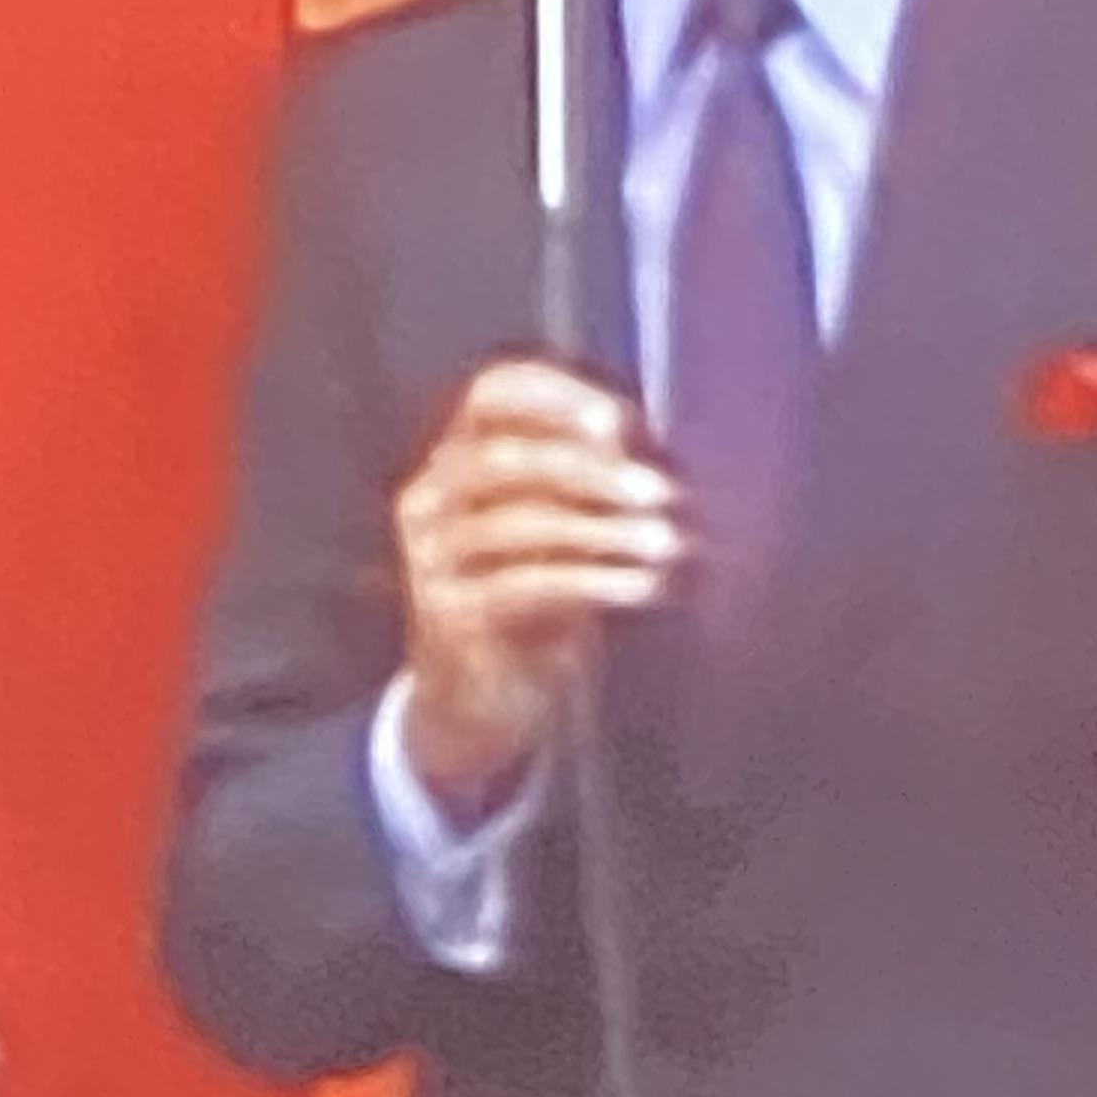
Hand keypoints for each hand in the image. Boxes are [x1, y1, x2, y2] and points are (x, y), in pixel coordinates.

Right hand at [395, 357, 687, 800]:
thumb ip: (589, 481)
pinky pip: (526, 585)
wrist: (480, 701)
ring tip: (667, 544)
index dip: (553, 395)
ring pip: (520, 522)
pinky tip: (643, 587)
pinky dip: (594, 581)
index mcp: (456, 458)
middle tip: (661, 492)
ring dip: (606, 531)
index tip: (618, 418)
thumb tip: (636, 438)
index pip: (490, 395)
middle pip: (505, 458)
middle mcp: (430, 498)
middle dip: (591, 470)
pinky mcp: (446, 615)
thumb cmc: (535, 601)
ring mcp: (429, 557)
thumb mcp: (561, 531)